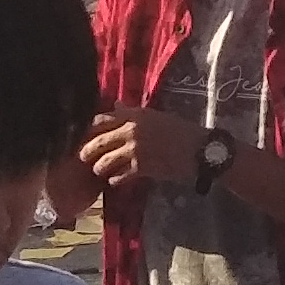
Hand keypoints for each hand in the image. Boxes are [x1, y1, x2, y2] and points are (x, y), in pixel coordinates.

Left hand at [82, 103, 201, 189]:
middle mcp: (131, 130)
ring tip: (102, 171)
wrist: (200, 150)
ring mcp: (135, 149)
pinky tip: (117, 180)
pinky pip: (117, 176)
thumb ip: (131, 112)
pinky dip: (114, 180)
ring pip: (103, 162)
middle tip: (86, 159)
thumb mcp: (154, 116)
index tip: (85, 138)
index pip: (99, 119)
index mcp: (134, 115)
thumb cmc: (179, 131)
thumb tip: (114, 105)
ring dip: (100, 168)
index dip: (88, 130)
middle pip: (97, 141)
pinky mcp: (142, 168)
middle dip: (87, 152)